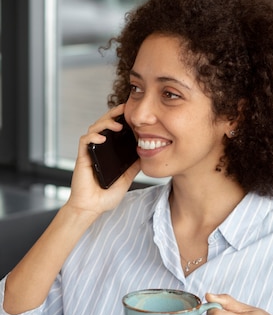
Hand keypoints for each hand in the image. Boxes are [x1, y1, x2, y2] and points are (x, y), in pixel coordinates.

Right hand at [66, 104, 140, 218]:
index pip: (115, 130)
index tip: (134, 113)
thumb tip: (147, 154)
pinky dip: (93, 137)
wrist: (92, 207)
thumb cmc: (106, 195)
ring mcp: (90, 151)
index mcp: (108, 152)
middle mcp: (99, 149)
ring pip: (95, 128)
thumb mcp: (126, 178)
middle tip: (125, 107)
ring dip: (106, 123)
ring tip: (118, 124)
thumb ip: (133, 166)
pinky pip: (85, 141)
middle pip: (104, 124)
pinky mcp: (83, 157)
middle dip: (114, 114)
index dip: (122, 119)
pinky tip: (102, 138)